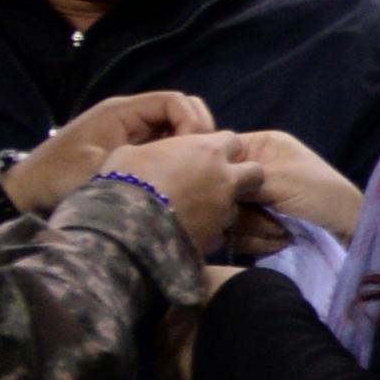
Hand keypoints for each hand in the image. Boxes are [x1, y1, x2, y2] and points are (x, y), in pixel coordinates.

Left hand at [7, 87, 216, 211]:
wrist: (26, 189)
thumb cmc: (57, 177)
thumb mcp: (97, 172)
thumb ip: (139, 164)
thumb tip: (182, 169)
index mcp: (121, 112)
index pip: (175, 101)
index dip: (193, 122)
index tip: (194, 151)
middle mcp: (129, 116)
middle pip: (182, 108)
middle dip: (198, 130)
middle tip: (199, 161)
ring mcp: (130, 131)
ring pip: (176, 125)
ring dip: (189, 143)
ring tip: (191, 170)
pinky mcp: (130, 147)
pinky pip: (164, 141)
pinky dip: (178, 153)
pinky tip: (177, 175)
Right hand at [94, 130, 242, 251]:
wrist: (124, 225)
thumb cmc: (124, 180)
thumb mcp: (132, 152)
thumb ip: (158, 150)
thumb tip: (155, 155)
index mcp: (208, 151)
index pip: (232, 141)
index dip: (220, 147)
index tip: (205, 155)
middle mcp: (225, 179)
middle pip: (255, 173)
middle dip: (242, 176)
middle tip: (217, 183)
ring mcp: (224, 210)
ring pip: (236, 205)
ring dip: (221, 206)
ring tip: (193, 211)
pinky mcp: (217, 238)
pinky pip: (220, 231)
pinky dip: (208, 230)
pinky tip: (186, 231)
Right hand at [220, 127, 363, 242]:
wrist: (350, 227)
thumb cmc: (321, 194)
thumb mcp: (280, 180)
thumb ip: (240, 179)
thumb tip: (207, 183)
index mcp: (261, 144)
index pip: (220, 152)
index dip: (218, 175)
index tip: (228, 194)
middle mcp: (254, 165)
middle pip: (220, 187)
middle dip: (242, 210)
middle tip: (266, 219)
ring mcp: (255, 193)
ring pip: (227, 211)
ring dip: (252, 228)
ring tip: (278, 233)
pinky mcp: (258, 217)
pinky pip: (239, 228)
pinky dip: (256, 239)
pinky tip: (278, 241)